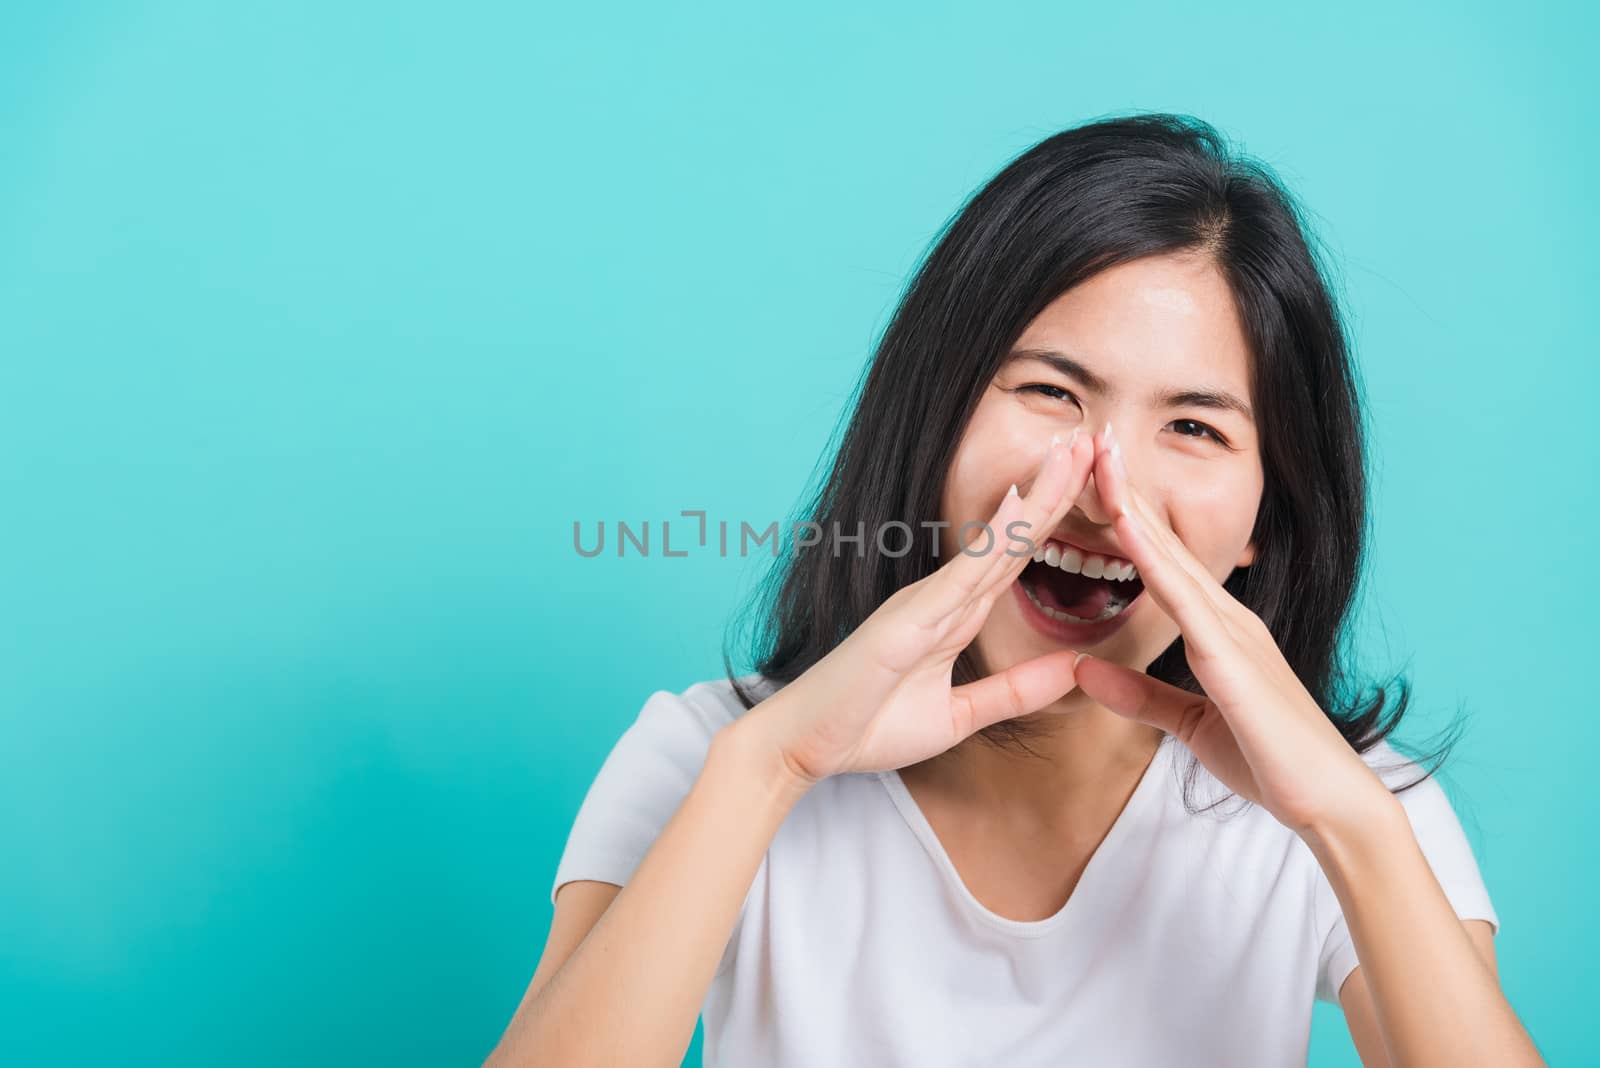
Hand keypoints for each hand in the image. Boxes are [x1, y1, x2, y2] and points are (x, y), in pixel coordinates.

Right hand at [749, 429, 1096, 785]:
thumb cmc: (867, 726)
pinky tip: (1021, 503)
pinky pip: (963, 574)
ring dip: (1038, 496)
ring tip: (1072, 451)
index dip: (1054, 518)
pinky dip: (996, 539)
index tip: (1093, 483)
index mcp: (956, 616)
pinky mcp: (911, 618)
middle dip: (1055, 489)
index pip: (1016, 558)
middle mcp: (944, 598)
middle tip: (1094, 441)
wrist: (805, 745)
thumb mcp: (960, 716)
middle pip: (1014, 536)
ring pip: (998, 543)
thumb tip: (1073, 671)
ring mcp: (927, 602)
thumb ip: (1014, 693)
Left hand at [1072, 423, 1387, 834]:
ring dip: (1133, 505)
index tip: (1094, 476)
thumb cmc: (1269, 761)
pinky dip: (1152, 560)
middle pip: (1164, 541)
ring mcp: (1233, 632)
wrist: (1328, 803)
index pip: (1161, 562)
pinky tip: (1125, 527)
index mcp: (1217, 629)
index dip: (1127, 517)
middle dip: (1127, 489)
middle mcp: (1226, 617)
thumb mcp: (1188, 723)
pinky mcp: (1233, 660)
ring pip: (1171, 555)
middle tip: (1092, 435)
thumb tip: (1085, 671)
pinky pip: (1183, 600)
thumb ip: (1139, 695)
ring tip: (1101, 457)